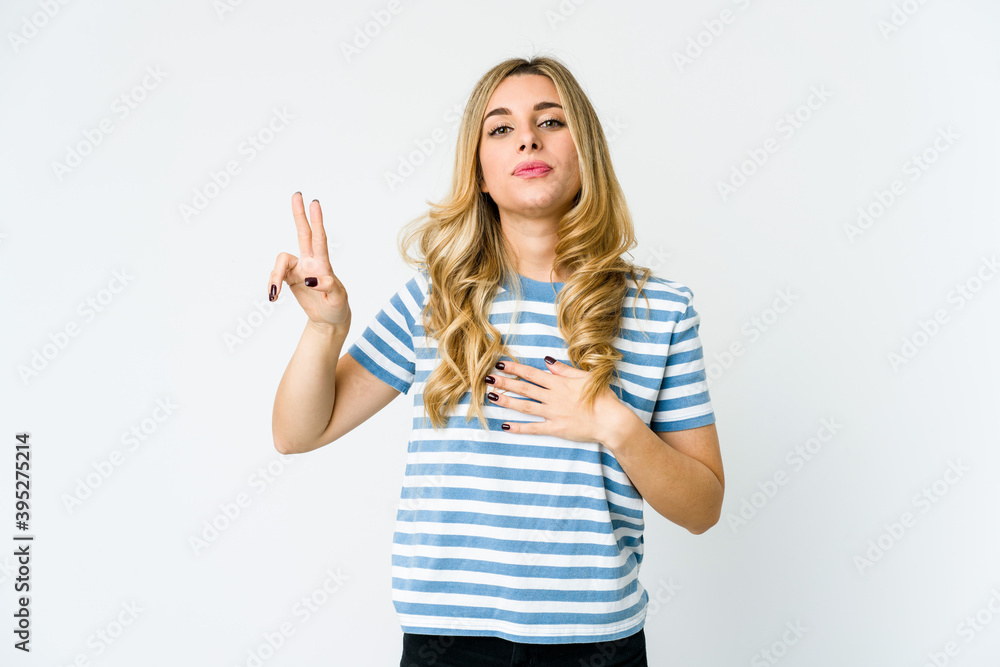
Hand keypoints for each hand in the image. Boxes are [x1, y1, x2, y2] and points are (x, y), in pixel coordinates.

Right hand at [267, 192, 349, 329]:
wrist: (329, 320)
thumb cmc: (337, 307)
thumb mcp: (338, 299)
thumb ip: (328, 287)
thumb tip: (312, 279)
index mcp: (323, 264)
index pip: (319, 238)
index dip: (317, 221)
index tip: (315, 204)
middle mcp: (311, 262)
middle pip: (303, 233)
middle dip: (300, 215)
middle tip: (298, 194)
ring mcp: (300, 269)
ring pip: (280, 262)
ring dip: (274, 276)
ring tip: (273, 294)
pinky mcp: (290, 278)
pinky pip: (275, 276)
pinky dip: (272, 285)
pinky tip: (273, 297)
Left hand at [485, 357, 628, 445]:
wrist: (611, 420)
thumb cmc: (602, 397)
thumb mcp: (584, 377)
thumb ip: (564, 370)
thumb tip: (547, 361)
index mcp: (559, 383)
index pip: (532, 374)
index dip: (515, 368)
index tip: (500, 364)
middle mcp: (552, 397)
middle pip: (524, 388)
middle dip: (504, 383)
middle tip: (487, 379)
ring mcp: (552, 414)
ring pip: (525, 407)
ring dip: (508, 402)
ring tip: (491, 398)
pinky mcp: (555, 429)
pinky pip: (534, 428)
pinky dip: (519, 428)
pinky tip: (505, 426)